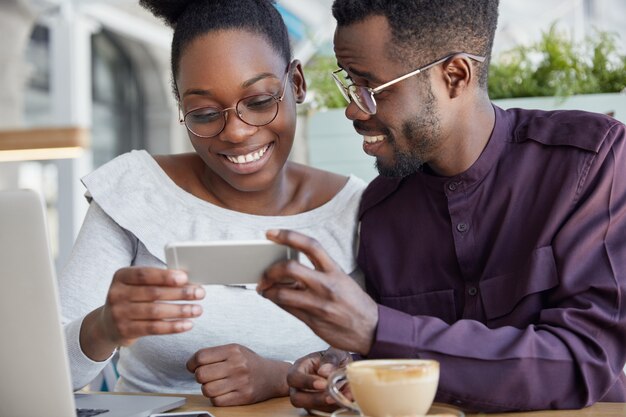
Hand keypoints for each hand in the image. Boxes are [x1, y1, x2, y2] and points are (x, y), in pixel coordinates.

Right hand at [81, 267, 204, 360]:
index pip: (144, 274)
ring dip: (181, 311)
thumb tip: (188, 280)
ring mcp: (119, 314)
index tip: (185, 278)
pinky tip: (187, 324)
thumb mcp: (136, 285)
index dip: (165, 276)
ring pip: (155, 312)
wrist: (107, 324)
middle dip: (180, 293)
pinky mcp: (125, 330)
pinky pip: (154, 328)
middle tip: (199, 293)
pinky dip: (173, 327)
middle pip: (153, 293)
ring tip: (197, 310)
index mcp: (121, 277)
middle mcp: (117, 294)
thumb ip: (156, 280)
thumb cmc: (131, 298)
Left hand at [187, 343, 289, 405]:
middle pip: (201, 374)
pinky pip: (217, 401)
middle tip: (206, 376)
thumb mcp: (235, 350)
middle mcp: (237, 365)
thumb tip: (191, 364)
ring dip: (207, 388)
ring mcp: (241, 382)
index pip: (200, 356)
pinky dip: (216, 398)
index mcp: (233, 350)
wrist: (273, 376)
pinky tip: (222, 392)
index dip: (191, 363)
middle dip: (199, 376)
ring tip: (215, 384)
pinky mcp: (243, 396)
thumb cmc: (249, 362)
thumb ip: (214, 354)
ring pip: (207, 389)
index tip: (193, 366)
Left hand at [257, 229, 378, 354]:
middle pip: (290, 268)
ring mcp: (319, 305)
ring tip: (264, 289)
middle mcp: (326, 285)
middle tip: (264, 272)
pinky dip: (277, 302)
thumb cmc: (355, 303)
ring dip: (268, 290)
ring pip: (282, 293)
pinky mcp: (313, 322)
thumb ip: (318, 274)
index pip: (310, 246)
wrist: (373, 330)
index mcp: (335, 271)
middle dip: (271, 270)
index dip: (288, 236)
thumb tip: (290, 269)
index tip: (271, 233)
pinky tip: (274, 299)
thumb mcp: (341, 281)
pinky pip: (287, 309)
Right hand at [287, 348, 351, 412]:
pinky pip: (323, 411)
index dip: (306, 382)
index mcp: (298, 369)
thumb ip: (330, 359)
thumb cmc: (332, 358)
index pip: (294, 377)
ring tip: (346, 395)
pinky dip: (336, 407)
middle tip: (332, 396)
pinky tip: (348, 398)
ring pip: (310, 408)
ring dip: (329, 405)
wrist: (338, 367)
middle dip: (316, 399)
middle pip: (296, 399)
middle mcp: (298, 386)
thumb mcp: (334, 352)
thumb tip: (325, 372)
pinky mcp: (317, 407)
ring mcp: (306, 399)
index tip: (323, 383)